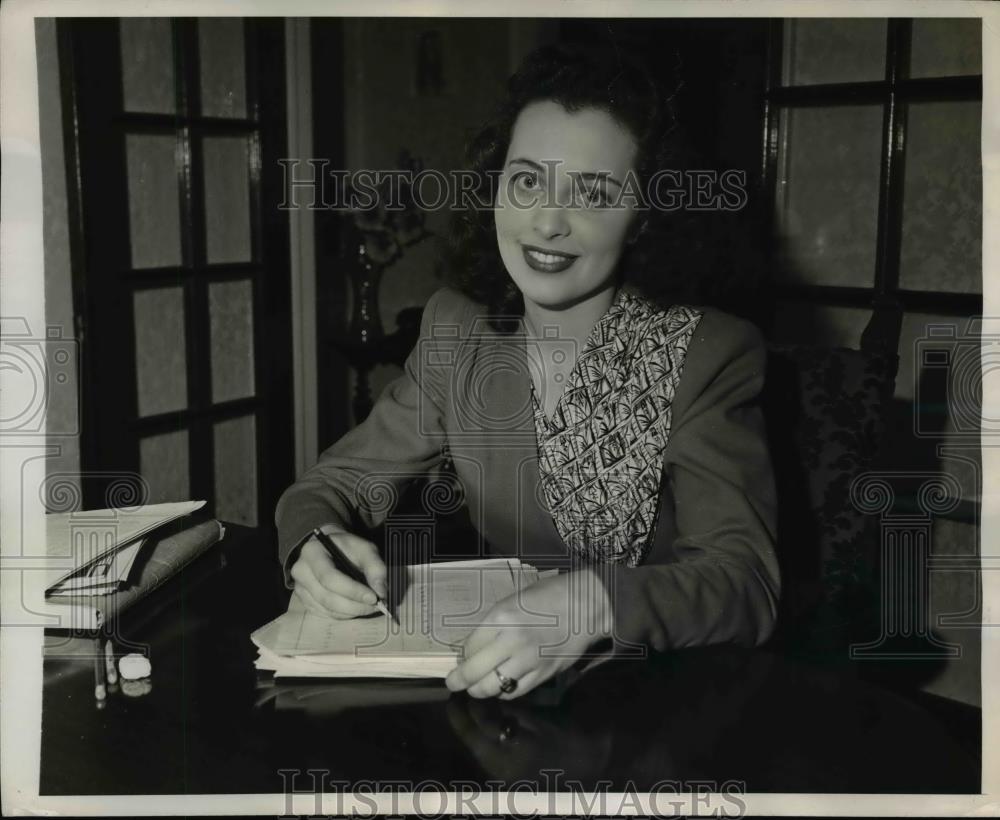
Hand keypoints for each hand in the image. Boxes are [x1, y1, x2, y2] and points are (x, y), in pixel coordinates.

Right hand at [289, 528, 387, 618]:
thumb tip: (381, 592)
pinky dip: (345, 614)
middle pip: (327, 598)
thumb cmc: (346, 547)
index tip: (374, 598)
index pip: (330, 578)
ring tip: (370, 607)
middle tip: (376, 606)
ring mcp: (300, 588)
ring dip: (352, 612)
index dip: (352, 591)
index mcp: (312, 553)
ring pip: (327, 609)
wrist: (327, 547)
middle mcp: (301, 572)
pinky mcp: (305, 601)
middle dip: (355, 606)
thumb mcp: (364, 548)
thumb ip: (375, 567)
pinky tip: (357, 607)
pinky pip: (326, 614)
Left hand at [445, 568, 612, 699]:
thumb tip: (475, 645)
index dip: (461, 655)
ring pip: (492, 687)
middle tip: (453, 682)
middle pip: (474, 671)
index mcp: (501, 617)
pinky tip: (501, 687)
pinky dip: (503, 692)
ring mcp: (528, 660)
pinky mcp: (543, 674)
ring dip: (478, 690)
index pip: (469, 646)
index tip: (460, 658)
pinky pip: (515, 692)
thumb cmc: (549, 595)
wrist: (586, 605)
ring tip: (475, 688)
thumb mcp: (514, 600)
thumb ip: (494, 623)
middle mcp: (511, 641)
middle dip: (459, 680)